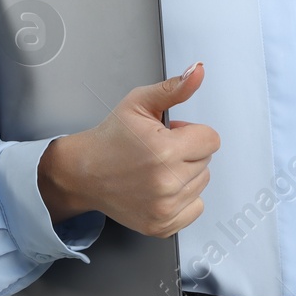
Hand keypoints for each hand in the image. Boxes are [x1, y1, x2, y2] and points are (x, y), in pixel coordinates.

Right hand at [56, 62, 219, 238]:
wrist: (83, 173)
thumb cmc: (110, 138)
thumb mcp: (140, 103)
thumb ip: (174, 88)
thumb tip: (197, 71)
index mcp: (165, 150)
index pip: (211, 139)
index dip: (192, 132)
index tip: (171, 134)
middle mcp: (167, 182)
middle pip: (207, 161)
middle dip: (188, 151)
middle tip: (158, 150)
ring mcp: (165, 208)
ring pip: (202, 183)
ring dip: (185, 173)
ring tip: (156, 168)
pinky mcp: (162, 225)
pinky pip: (196, 208)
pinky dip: (183, 198)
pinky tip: (161, 188)